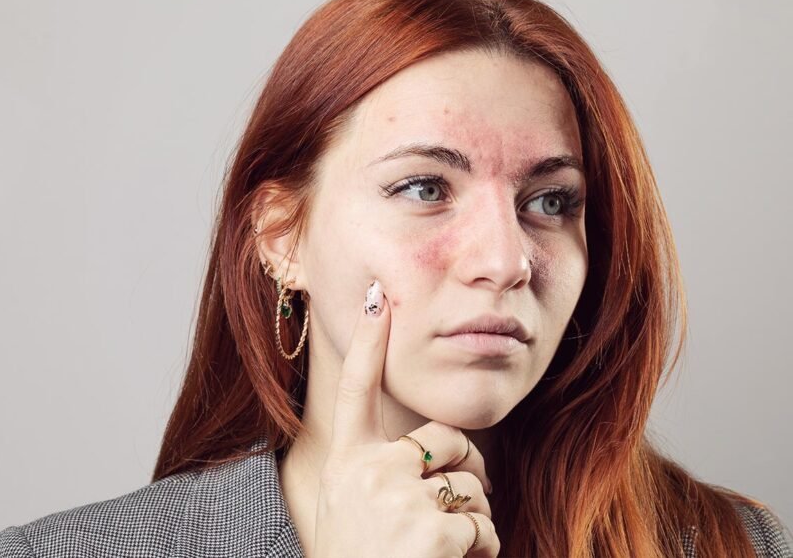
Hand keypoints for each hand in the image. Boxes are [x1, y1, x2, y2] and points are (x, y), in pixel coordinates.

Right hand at [312, 279, 499, 557]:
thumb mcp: (350, 511)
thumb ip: (375, 474)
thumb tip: (429, 452)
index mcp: (346, 464)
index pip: (357, 390)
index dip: (369, 342)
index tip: (380, 297)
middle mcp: (368, 472)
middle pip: (447, 441)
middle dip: (467, 471)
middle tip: (454, 511)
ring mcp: (398, 498)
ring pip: (472, 488)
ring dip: (474, 522)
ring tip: (439, 554)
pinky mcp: (432, 529)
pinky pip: (484, 527)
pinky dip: (483, 550)